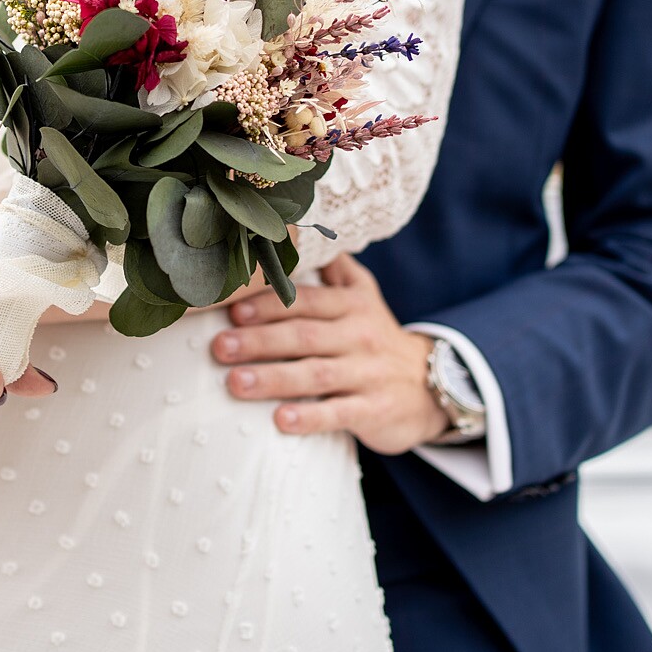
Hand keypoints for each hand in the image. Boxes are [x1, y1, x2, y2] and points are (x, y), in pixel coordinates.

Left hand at [212, 254, 448, 454]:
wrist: (432, 385)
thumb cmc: (376, 337)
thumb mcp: (363, 296)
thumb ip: (332, 267)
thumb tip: (296, 229)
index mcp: (352, 305)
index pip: (307, 300)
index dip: (269, 304)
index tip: (232, 310)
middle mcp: (360, 334)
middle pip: (305, 335)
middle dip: (259, 340)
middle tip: (220, 348)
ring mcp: (369, 373)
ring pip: (317, 374)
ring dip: (273, 379)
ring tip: (236, 384)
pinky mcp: (375, 410)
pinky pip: (339, 413)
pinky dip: (310, 417)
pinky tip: (280, 421)